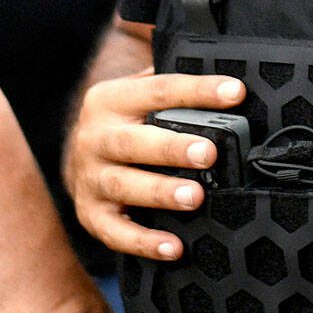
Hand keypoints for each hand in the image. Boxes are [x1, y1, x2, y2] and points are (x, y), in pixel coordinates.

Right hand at [65, 70, 244, 260]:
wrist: (78, 156)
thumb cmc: (128, 122)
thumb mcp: (138, 92)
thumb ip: (170, 80)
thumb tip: (220, 64)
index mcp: (110, 99)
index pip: (159, 90)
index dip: (198, 90)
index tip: (235, 92)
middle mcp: (94, 137)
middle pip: (133, 142)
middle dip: (171, 148)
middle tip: (208, 153)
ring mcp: (89, 178)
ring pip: (124, 186)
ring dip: (160, 192)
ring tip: (195, 197)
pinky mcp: (90, 214)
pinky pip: (115, 232)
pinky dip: (144, 242)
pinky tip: (174, 248)